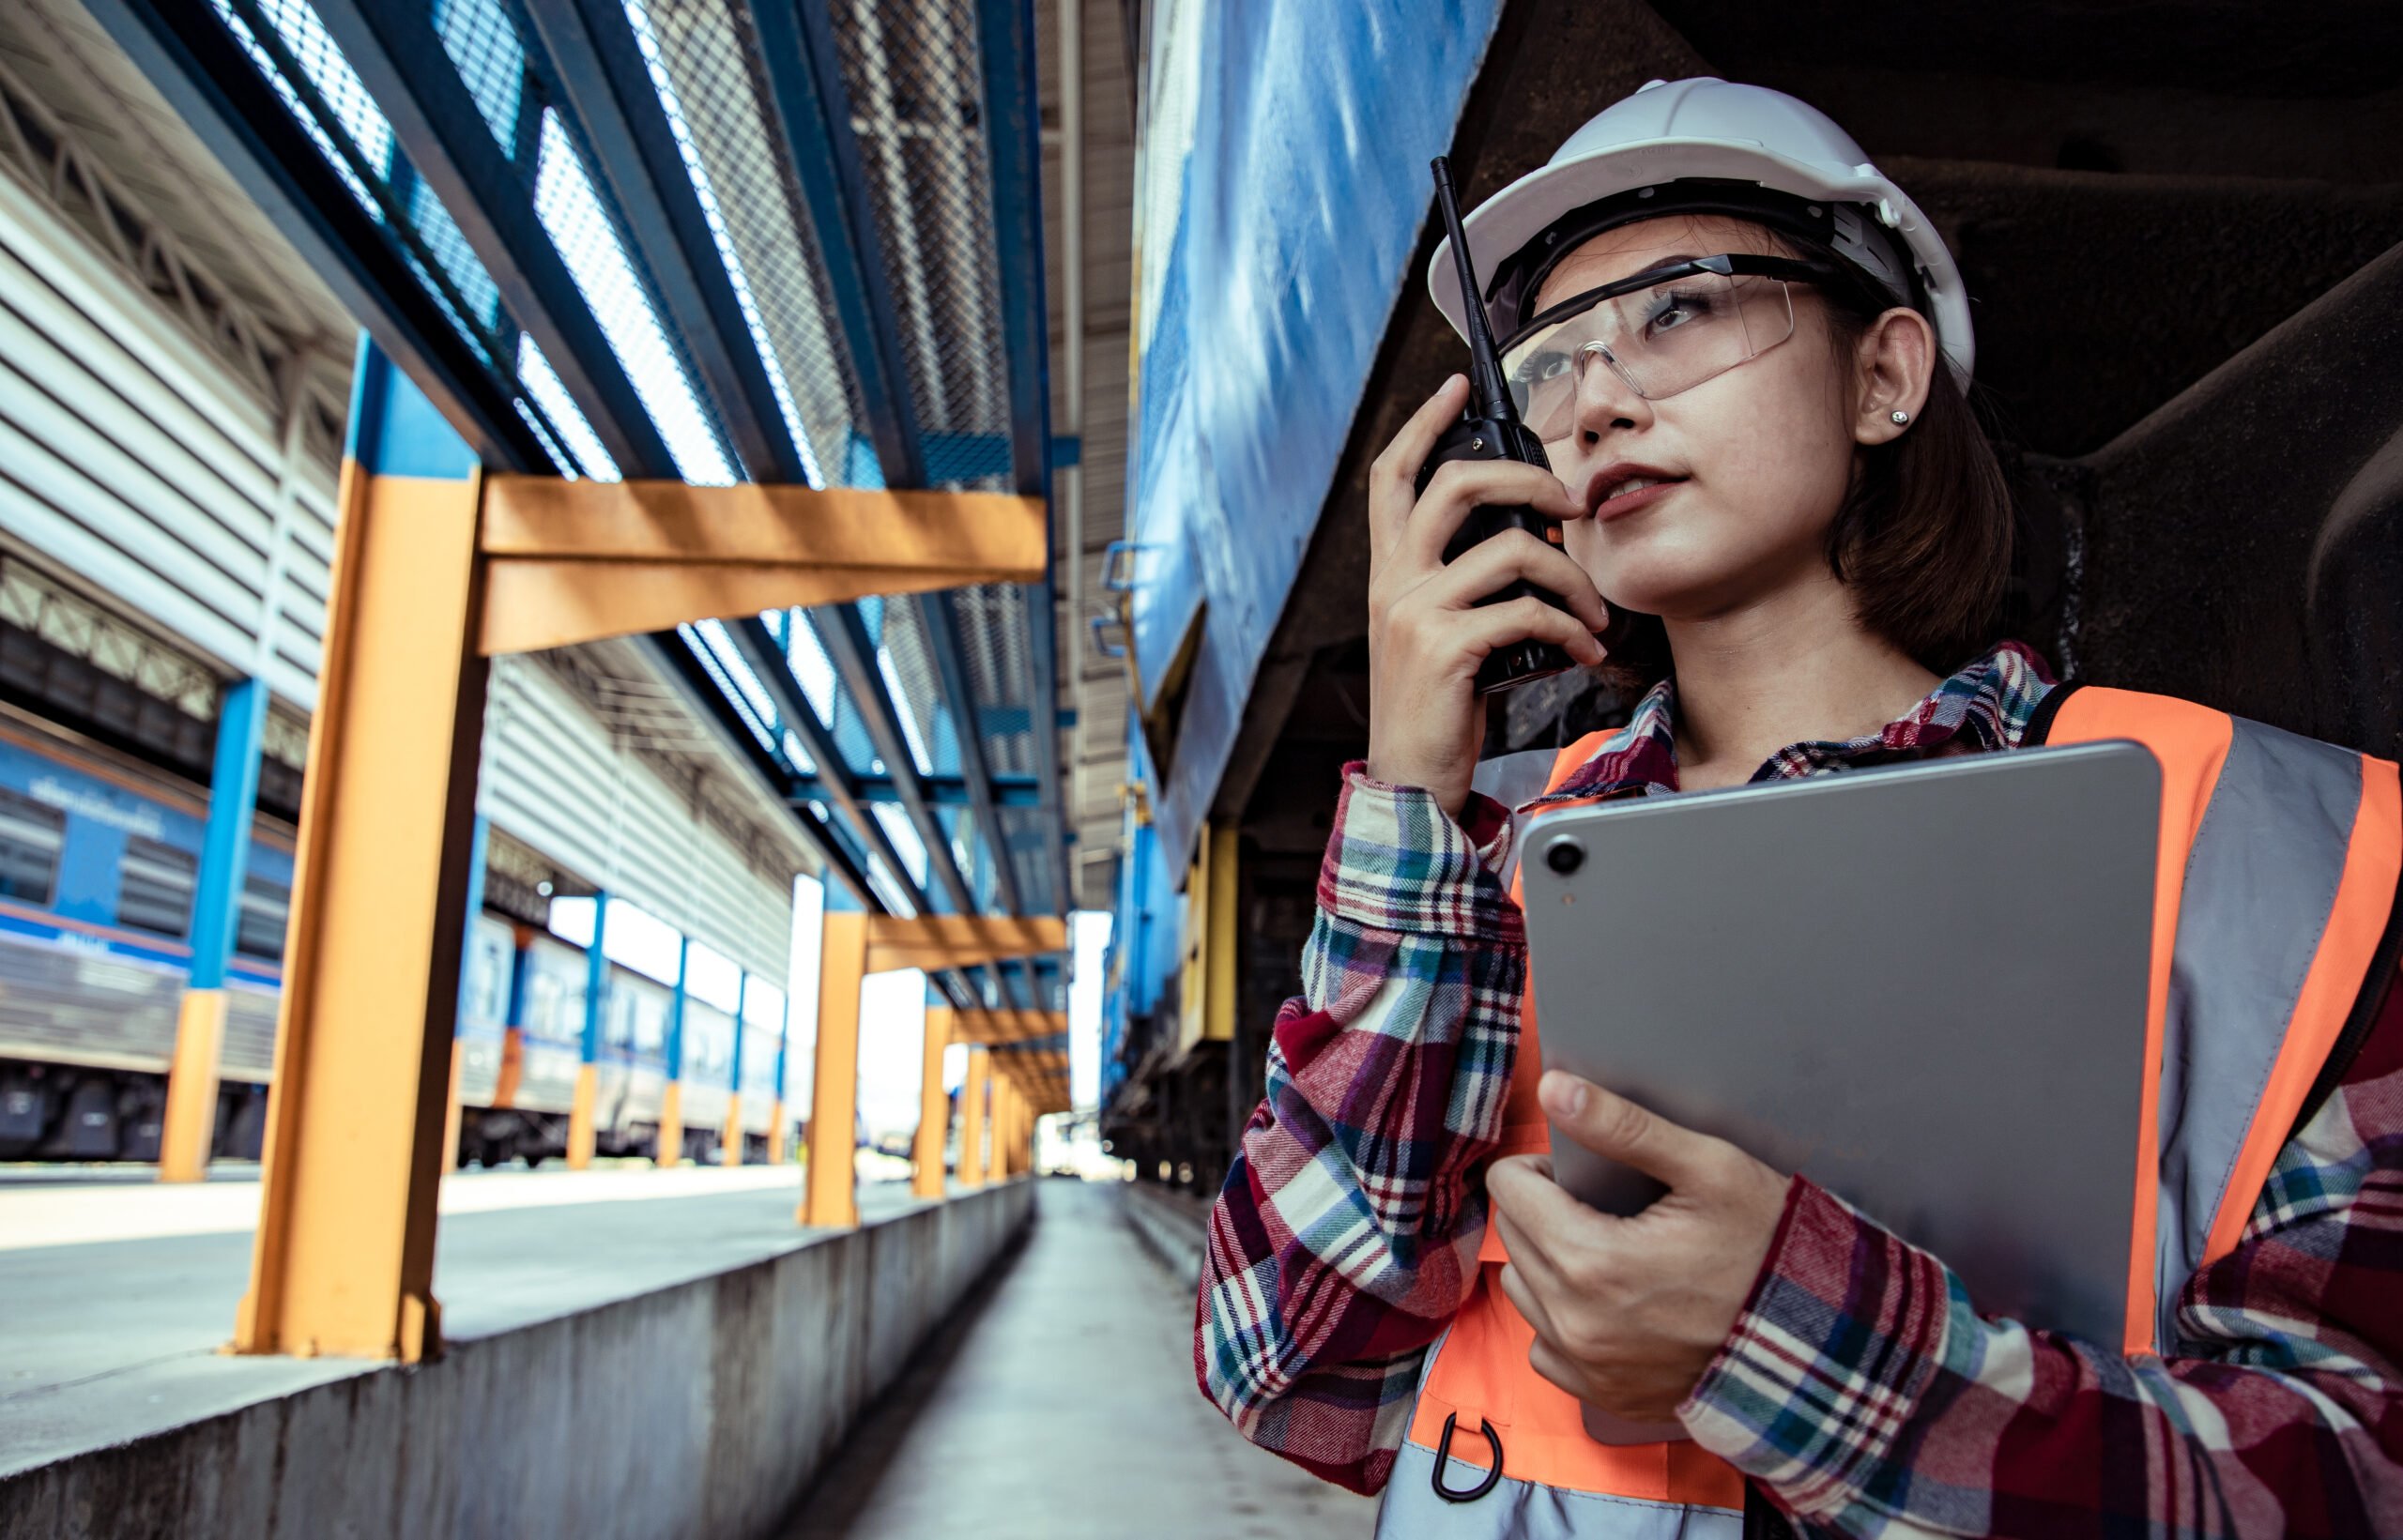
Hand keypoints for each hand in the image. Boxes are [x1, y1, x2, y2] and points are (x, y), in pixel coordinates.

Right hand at [1364, 375, 1608, 816]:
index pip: (1391, 477)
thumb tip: (1534, 544)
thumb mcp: (1439, 634)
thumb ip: (1464, 585)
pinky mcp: (1446, 648)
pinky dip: (1570, 630)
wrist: (1410, 781)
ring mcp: (1415, 613)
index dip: (1422, 424)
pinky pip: (1527, 613)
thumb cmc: (1437, 709)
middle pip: (1455, 484)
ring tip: (1595, 611)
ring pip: (1511, 551)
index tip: (1457, 388)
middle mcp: (1393, 583)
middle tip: (1568, 503)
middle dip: (1527, 478)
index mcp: (1388, 573)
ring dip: (1572, 579)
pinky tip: (1585, 651)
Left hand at [1485, 1071, 1792, 1422]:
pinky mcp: (1604, 1396)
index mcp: (1590, 1261)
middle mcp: (1576, 1323)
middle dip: (1546, 1211)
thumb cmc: (1769, 1249)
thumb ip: (1622, 1126)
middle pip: (1515, 1238)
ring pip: (1524, 1292)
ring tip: (1608, 1250)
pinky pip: (1546, 1348)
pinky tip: (1611, 1302)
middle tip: (1605, 1207)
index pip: (1509, 1190)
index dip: (1541, 1168)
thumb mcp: (1708, 1169)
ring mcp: (1588, 1367)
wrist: (1821, 1344)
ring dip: (1549, 1264)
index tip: (1580, 1173)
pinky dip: (1564, 1321)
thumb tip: (1553, 1088)